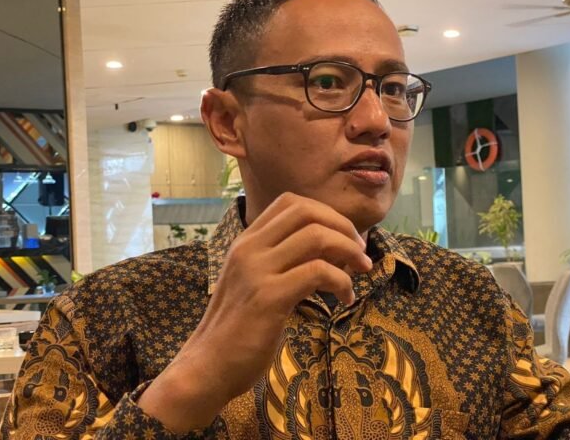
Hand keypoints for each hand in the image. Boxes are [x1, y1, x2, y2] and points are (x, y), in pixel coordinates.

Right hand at [138, 192, 371, 431]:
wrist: (208, 366)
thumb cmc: (238, 327)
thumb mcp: (255, 281)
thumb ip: (283, 261)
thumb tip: (333, 249)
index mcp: (246, 241)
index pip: (291, 202)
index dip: (326, 213)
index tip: (344, 236)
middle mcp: (249, 248)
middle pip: (307, 212)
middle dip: (343, 227)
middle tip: (360, 252)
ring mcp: (257, 270)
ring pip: (316, 237)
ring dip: (349, 251)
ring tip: (361, 271)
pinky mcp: (269, 297)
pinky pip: (318, 272)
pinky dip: (342, 282)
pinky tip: (345, 298)